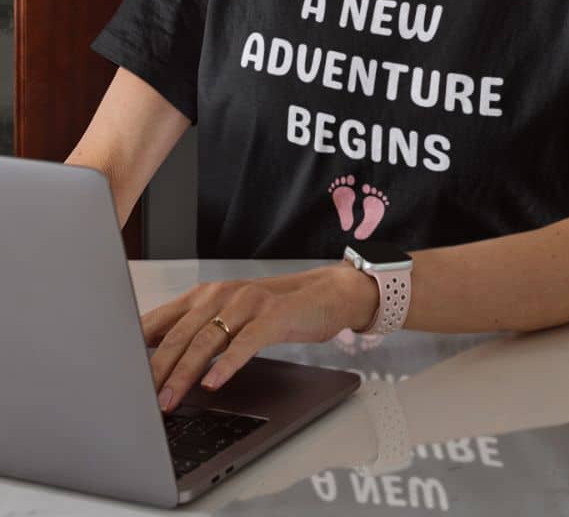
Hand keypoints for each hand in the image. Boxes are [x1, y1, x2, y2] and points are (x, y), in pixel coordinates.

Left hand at [141, 264, 377, 412]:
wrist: (323, 294)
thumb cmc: (272, 310)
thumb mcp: (228, 317)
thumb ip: (195, 332)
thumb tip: (153, 362)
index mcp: (204, 295)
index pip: (160, 320)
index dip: (137, 348)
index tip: (119, 375)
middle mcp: (221, 295)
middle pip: (179, 334)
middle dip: (156, 369)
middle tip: (140, 398)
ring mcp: (247, 304)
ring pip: (206, 340)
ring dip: (184, 373)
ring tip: (169, 399)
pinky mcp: (273, 317)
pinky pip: (245, 343)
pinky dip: (227, 364)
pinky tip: (214, 382)